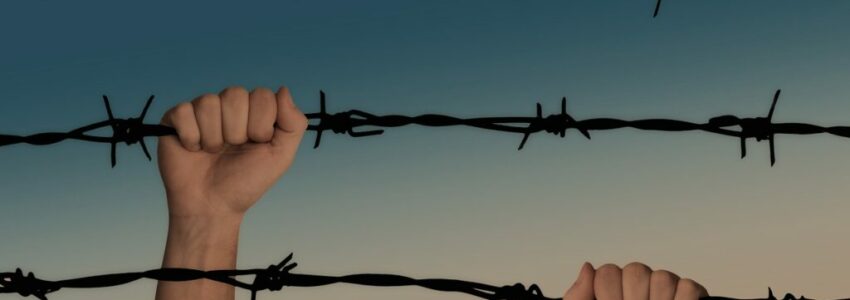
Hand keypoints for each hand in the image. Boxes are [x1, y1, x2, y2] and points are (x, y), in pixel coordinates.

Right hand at [154, 85, 307, 299]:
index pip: (262, 95)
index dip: (261, 124)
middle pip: (235, 94)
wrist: (212, 206)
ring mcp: (200, 111)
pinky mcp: (175, 120)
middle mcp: (228, 106)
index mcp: (254, 111)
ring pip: (208, 103)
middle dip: (237, 131)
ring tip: (213, 152)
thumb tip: (283, 90)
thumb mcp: (280, 156)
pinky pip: (184, 112)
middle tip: (232, 149)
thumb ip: (293, 123)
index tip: (257, 144)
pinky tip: (193, 149)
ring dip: (214, 137)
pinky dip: (191, 137)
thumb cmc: (245, 182)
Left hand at [564, 262, 708, 299]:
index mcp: (612, 294)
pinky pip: (689, 287)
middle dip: (631, 295)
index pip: (609, 271)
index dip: (607, 290)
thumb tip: (589, 266)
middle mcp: (639, 291)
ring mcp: (666, 294)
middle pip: (636, 270)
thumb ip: (578, 297)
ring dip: (658, 299)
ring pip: (663, 277)